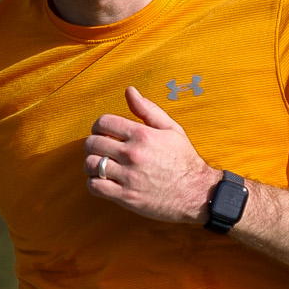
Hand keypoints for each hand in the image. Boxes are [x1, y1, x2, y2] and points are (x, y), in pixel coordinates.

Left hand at [83, 86, 220, 223]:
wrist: (196, 192)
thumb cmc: (184, 160)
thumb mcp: (171, 129)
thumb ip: (148, 110)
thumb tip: (129, 91)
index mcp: (142, 135)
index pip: (103, 123)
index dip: (98, 126)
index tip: (102, 132)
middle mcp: (133, 154)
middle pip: (93, 143)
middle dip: (93, 144)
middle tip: (100, 149)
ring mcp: (128, 176)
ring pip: (91, 165)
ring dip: (92, 164)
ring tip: (100, 165)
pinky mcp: (126, 196)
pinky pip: (95, 186)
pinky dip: (94, 183)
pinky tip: (103, 181)